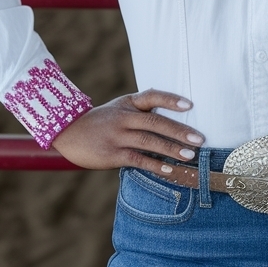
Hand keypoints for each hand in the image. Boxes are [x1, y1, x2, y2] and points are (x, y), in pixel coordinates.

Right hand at [51, 89, 204, 172]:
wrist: (67, 132)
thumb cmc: (100, 121)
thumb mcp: (119, 108)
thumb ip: (141, 110)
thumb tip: (172, 119)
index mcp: (128, 103)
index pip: (152, 96)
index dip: (171, 100)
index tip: (190, 105)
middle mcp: (123, 117)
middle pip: (155, 122)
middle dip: (180, 131)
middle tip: (200, 139)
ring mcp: (117, 136)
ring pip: (149, 142)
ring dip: (172, 149)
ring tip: (191, 156)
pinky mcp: (112, 154)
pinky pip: (138, 159)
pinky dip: (156, 165)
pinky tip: (170, 170)